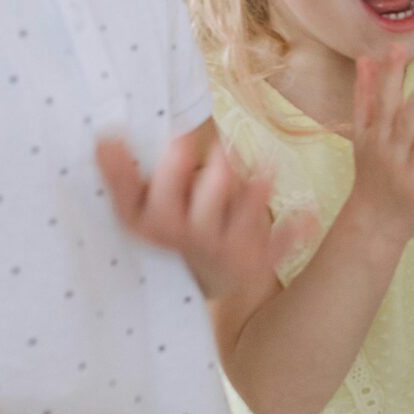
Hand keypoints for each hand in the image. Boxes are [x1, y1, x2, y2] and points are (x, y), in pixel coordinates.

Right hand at [95, 125, 310, 302]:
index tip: (166, 141)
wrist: (203, 278)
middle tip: (220, 152)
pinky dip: (291, 235)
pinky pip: (277, 249)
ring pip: (240, 226)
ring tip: (266, 174)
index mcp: (154, 227)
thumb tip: (105, 135)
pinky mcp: (257, 260)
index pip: (148, 206)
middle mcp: (189, 243)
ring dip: (253, 201)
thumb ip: (127, 173)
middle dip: (212, 182)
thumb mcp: (141, 205)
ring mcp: (225, 254)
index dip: (154, 174)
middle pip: (198, 218)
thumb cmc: (171, 224)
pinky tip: (307, 217)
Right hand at [337, 56, 413, 253]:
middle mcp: (391, 153)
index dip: (388, 76)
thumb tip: (364, 59)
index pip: (382, 101)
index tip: (397, 49)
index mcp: (375, 136)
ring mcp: (409, 174)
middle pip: (406, 122)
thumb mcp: (363, 135)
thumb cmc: (372, 171)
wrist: (373, 223)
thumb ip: (364, 97)